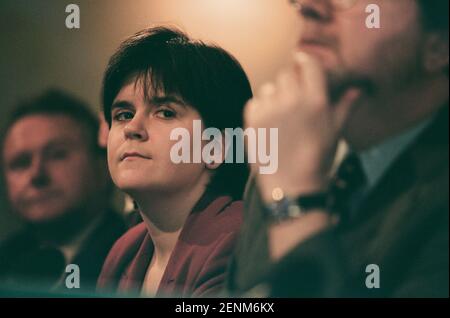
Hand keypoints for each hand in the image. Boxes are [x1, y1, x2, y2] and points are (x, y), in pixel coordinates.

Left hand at [244, 52, 360, 202]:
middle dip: (291, 81)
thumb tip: (358, 89)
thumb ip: (345, 106)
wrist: (292, 185)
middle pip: (286, 73)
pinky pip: (254, 102)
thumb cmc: (318, 159)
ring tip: (281, 113)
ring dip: (275, 95)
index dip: (305, 61)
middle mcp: (291, 101)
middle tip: (294, 97)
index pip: (308, 64)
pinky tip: (268, 121)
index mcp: (315, 101)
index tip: (303, 63)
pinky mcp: (252, 121)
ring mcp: (269, 111)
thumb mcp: (336, 132)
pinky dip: (260, 108)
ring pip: (269, 87)